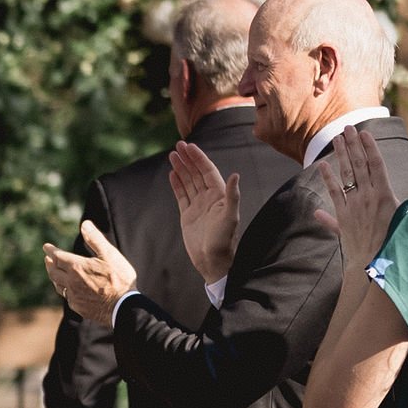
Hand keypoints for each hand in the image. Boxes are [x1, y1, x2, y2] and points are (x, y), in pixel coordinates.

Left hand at [43, 220, 135, 323]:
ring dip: (54, 277)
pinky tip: (67, 290)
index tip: (46, 247)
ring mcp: (73, 296)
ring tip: (54, 273)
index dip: (51, 251)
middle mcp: (71, 282)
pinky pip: (66, 297)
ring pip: (58, 285)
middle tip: (47, 259)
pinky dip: (64, 290)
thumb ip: (95, 239)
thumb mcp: (110, 255)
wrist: (123, 307)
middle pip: (54, 271)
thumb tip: (85, 224)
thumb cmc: (119, 279)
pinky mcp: (78, 307)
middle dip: (50, 263)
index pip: (58, 256)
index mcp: (77, 267)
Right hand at [167, 141, 240, 287]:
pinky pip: (181, 195)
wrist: (213, 262)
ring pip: (188, 182)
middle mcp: (209, 198)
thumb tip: (235, 175)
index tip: (189, 147)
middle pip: (197, 173)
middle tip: (178, 146)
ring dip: (181, 168)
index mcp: (220, 196)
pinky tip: (172, 174)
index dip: (199, 158)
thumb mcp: (230, 218)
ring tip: (172, 155)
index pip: (208, 171)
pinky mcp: (188, 215)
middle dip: (188, 159)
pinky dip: (177, 184)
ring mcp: (198, 206)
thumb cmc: (224, 241)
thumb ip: (233, 196)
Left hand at [310, 121, 397, 273]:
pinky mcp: (342, 216)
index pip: (376, 164)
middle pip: (358, 164)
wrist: (374, 264)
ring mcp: (352, 205)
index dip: (370, 147)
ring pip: (345, 174)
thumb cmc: (397, 242)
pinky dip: (328, 179)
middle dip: (353, 144)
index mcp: (384, 194)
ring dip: (340, 155)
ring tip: (337, 139)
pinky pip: (333, 193)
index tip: (364, 133)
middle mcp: (366, 196)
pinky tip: (322, 165)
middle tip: (347, 127)